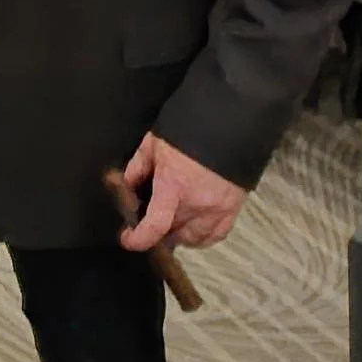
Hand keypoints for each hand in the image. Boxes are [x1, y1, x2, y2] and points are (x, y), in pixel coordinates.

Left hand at [119, 133, 245, 251]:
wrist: (229, 122)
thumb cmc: (189, 129)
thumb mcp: (154, 144)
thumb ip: (138, 167)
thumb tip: (127, 185)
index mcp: (174, 185)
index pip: (155, 226)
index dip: (138, 239)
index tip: (128, 239)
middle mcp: (198, 202)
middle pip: (173, 234)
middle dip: (157, 231)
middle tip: (149, 220)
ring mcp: (218, 208)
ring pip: (194, 239)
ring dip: (179, 234)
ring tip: (171, 221)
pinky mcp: (234, 208)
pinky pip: (216, 234)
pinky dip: (202, 235)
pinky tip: (193, 225)